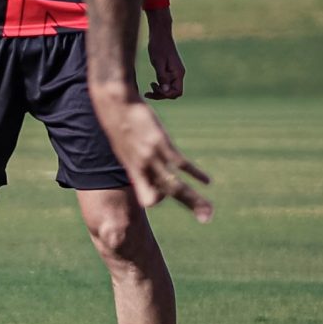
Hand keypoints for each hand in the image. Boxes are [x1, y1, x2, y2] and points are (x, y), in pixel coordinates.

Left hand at [94, 89, 211, 220]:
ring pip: (176, 185)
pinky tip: (207, 181)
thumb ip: (135, 160)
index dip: (160, 199)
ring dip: (195, 200)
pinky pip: (181, 164)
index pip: (149, 198)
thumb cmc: (117, 123)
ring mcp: (151, 157)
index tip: (168, 194)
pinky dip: (196, 174)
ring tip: (209, 212)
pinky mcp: (161, 143)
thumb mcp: (123, 147)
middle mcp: (142, 168)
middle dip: (188, 207)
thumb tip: (144, 165)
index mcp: (133, 170)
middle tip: (206, 219)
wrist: (114, 103)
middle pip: (167, 196)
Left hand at [145, 7, 186, 100]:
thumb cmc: (158, 46)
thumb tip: (165, 91)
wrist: (160, 34)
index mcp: (178, 73)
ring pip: (170, 89)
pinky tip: (152, 84)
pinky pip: (168, 83)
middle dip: (161, 95)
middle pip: (174, 92)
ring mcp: (175, 72)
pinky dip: (160, 86)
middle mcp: (179, 74)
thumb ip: (162, 77)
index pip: (177, 92)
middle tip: (148, 92)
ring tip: (149, 88)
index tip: (154, 87)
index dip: (165, 94)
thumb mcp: (158, 62)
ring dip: (160, 92)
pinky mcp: (170, 70)